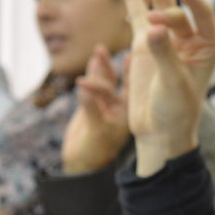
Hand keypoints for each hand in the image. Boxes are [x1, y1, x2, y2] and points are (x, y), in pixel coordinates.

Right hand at [62, 44, 130, 173]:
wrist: (82, 164)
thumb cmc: (96, 151)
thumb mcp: (97, 131)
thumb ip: (91, 110)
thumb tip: (83, 90)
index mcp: (127, 112)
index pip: (131, 86)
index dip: (131, 70)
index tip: (130, 55)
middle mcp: (118, 107)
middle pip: (114, 80)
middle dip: (108, 65)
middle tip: (101, 49)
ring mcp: (103, 107)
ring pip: (101, 82)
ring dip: (98, 68)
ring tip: (97, 51)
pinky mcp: (89, 108)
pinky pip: (88, 89)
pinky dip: (88, 78)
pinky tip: (88, 65)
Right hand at [123, 0, 214, 176]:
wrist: (159, 132)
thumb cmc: (176, 112)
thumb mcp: (173, 84)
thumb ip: (163, 55)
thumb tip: (152, 28)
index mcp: (208, 48)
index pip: (203, 16)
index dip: (193, 1)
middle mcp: (189, 40)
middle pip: (179, 4)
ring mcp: (167, 41)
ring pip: (160, 5)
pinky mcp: (146, 46)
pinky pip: (140, 18)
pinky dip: (134, 1)